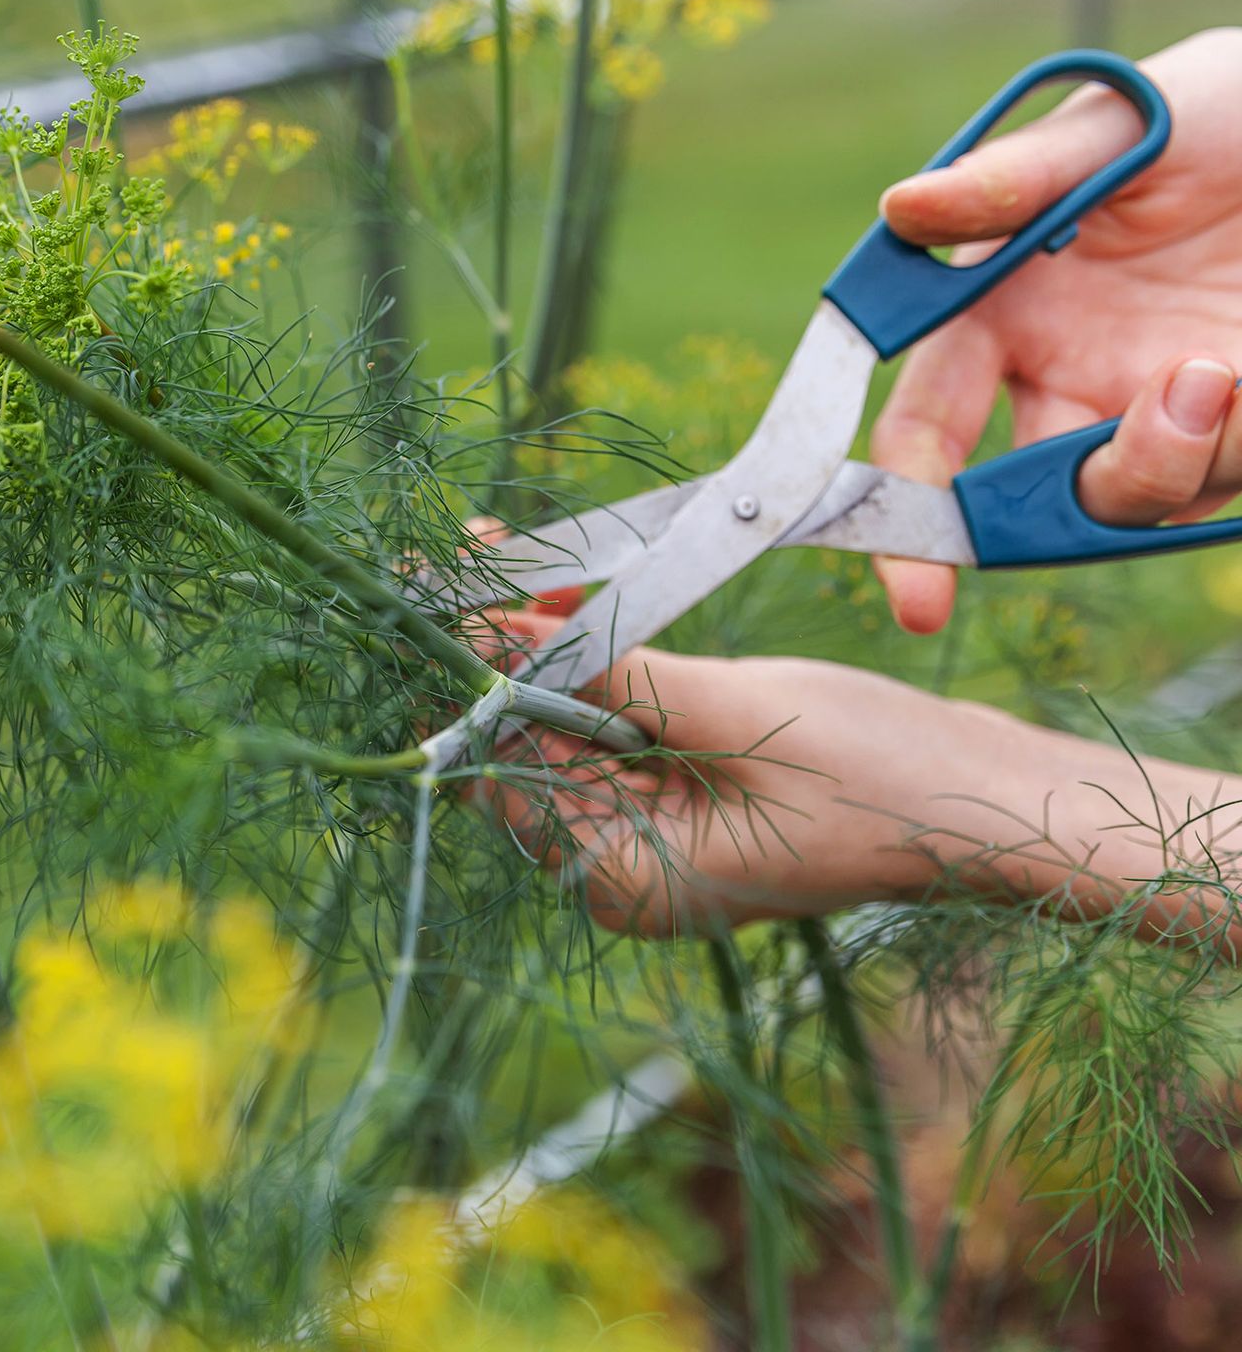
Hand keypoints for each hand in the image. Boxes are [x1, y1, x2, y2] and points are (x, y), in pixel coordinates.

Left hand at [488, 604, 1241, 944]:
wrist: (989, 799)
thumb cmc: (881, 774)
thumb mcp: (733, 713)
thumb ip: (612, 677)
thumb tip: (500, 634)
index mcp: (626, 880)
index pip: (507, 771)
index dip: (474, 675)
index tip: (446, 592)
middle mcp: (623, 872)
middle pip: (527, 751)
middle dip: (506, 653)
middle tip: (482, 556)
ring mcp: (654, 842)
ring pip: (567, 732)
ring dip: (550, 650)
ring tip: (524, 563)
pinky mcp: (683, 803)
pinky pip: (615, 731)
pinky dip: (600, 670)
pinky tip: (579, 603)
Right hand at [872, 28, 1241, 632]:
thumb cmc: (1229, 112)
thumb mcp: (1126, 125)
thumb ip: (1018, 179)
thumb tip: (900, 207)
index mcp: (1003, 310)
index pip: (925, 418)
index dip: (895, 493)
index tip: (899, 562)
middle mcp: (1065, 376)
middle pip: (1006, 496)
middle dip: (998, 536)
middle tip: (1000, 551)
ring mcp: (1153, 411)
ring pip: (1118, 501)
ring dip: (1155, 465)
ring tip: (1212, 376)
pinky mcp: (1238, 430)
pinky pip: (1220, 481)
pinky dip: (1235, 444)